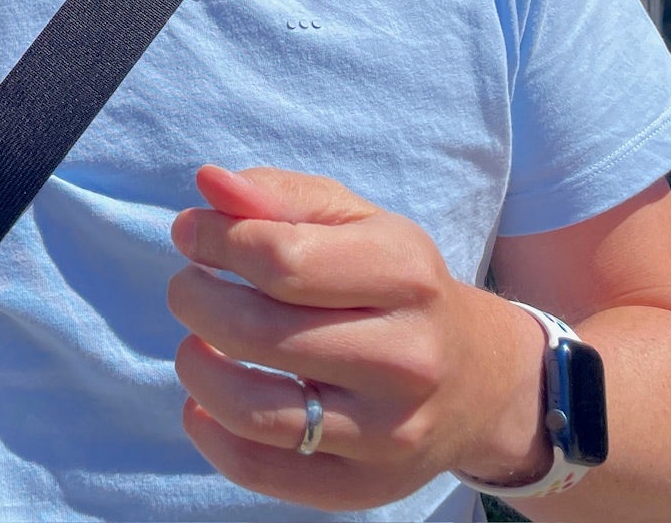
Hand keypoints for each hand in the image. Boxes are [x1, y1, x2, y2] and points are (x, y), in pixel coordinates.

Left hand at [167, 165, 547, 511]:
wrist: (482, 380)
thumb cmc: (395, 285)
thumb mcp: (355, 221)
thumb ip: (279, 195)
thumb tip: (208, 183)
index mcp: (406, 274)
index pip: (279, 258)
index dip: (213, 240)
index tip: (190, 233)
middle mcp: (407, 358)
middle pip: (257, 332)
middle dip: (195, 300)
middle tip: (189, 287)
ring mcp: (389, 432)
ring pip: (253, 410)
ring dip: (197, 370)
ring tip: (197, 344)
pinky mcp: (367, 486)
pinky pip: (262, 471)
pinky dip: (212, 436)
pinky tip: (205, 406)